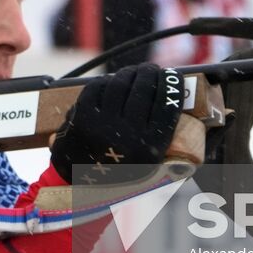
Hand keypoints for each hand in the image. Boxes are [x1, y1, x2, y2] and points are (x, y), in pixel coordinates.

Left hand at [50, 63, 182, 183]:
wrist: (77, 184)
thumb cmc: (118, 171)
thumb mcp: (147, 164)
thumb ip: (161, 137)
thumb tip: (176, 100)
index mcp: (148, 149)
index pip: (167, 105)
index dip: (172, 85)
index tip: (173, 75)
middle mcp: (126, 135)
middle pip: (143, 90)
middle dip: (150, 73)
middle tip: (152, 68)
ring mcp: (102, 124)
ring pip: (120, 84)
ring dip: (129, 73)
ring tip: (134, 72)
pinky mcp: (82, 116)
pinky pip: (98, 88)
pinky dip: (106, 81)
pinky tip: (112, 81)